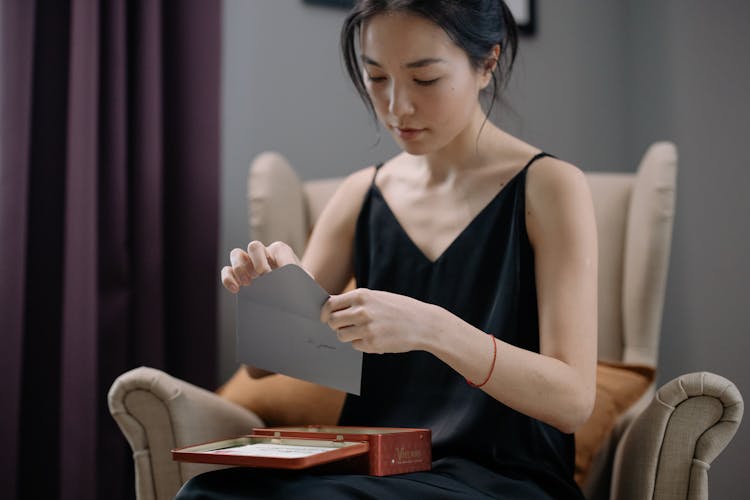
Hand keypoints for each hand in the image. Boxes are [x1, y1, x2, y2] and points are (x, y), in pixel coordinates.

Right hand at [220, 240, 302, 292]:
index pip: (279, 250)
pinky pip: (227, 270)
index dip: (280, 262)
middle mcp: (263, 253)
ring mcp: (249, 262)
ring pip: (236, 254)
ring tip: (248, 284)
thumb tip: (319, 294)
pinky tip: (235, 290)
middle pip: (254, 246)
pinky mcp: (238, 274)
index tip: (284, 277)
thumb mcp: (306, 282)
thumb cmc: (298, 284)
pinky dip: (228, 278)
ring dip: (240, 268)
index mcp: (281, 251)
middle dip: (257, 260)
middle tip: (264, 275)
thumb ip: (309, 283)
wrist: (289, 291)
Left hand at [320, 288, 439, 353]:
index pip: (330, 304)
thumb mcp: (378, 297)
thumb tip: (332, 308)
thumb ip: (356, 301)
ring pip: (341, 335)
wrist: (423, 323)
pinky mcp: (372, 344)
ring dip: (347, 335)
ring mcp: (366, 329)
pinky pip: (355, 345)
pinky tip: (376, 337)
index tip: (324, 317)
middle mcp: (361, 311)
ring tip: (362, 331)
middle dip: (335, 325)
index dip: (324, 312)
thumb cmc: (399, 308)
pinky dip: (361, 343)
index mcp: (361, 296)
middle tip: (344, 326)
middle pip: (332, 321)